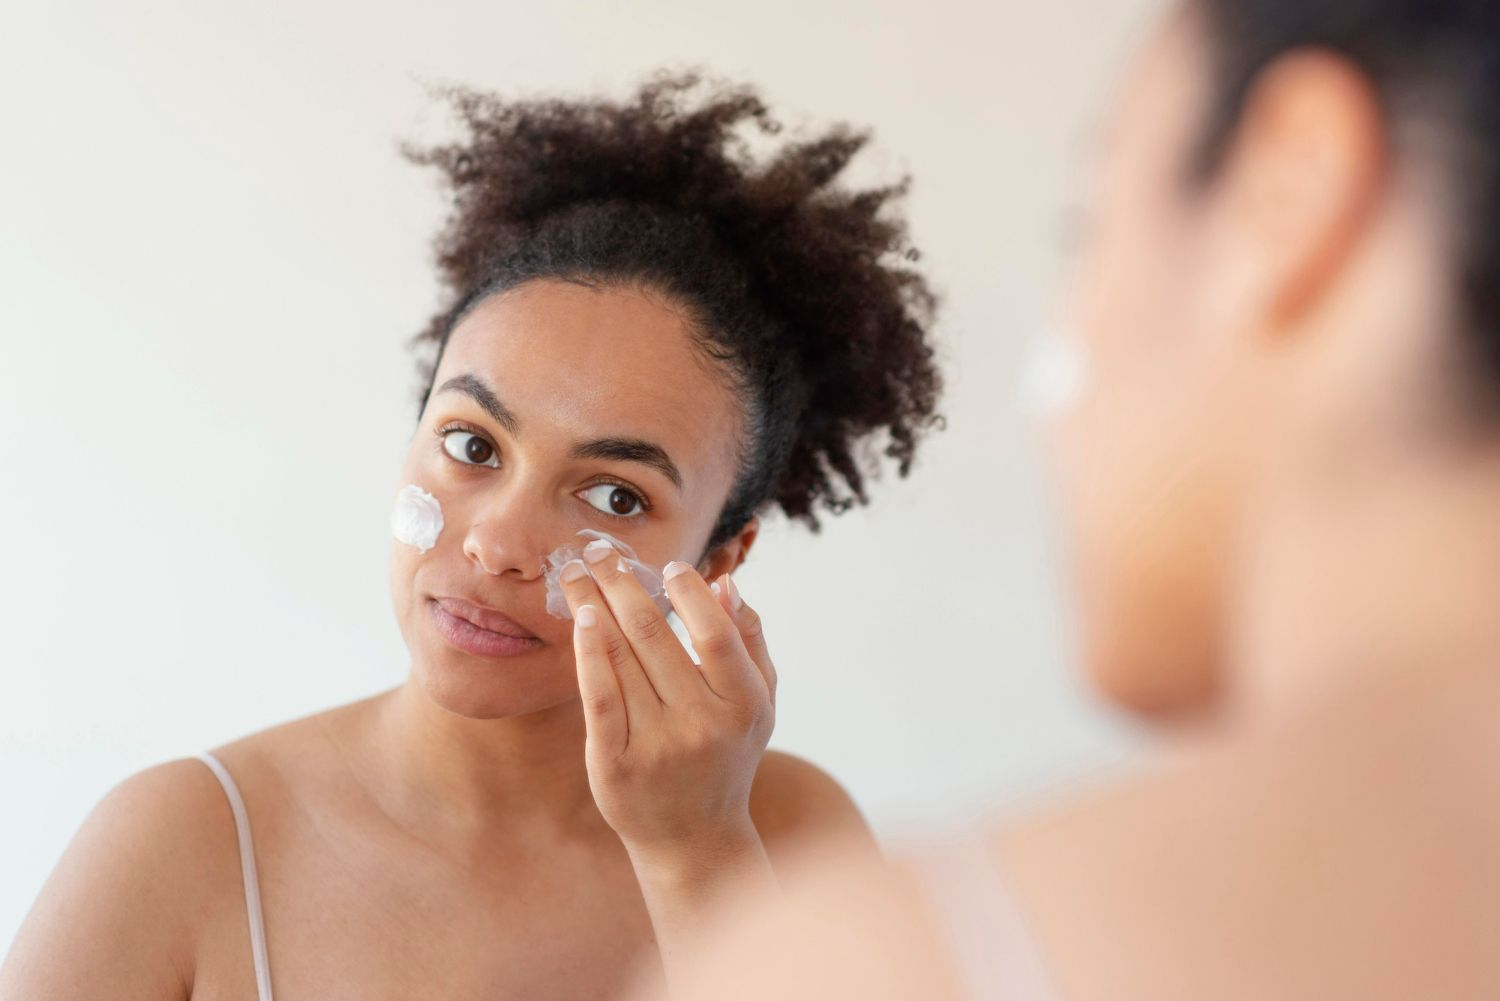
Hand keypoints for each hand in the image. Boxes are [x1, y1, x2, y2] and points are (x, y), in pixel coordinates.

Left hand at [559, 541, 776, 860]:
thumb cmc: (727, 754)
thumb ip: (751, 640)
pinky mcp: (615, 764)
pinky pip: (597, 695)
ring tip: (575, 571)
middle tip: (598, 549)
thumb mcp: (760, 702)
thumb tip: (724, 582)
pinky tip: (581, 618)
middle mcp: (702, 723)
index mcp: (743, 704)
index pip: (715, 632)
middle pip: (655, 635)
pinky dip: (588, 651)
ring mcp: (656, 745)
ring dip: (593, 603)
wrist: (693, 837)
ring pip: (620, 657)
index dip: (689, 592)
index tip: (667, 566)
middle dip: (621, 582)